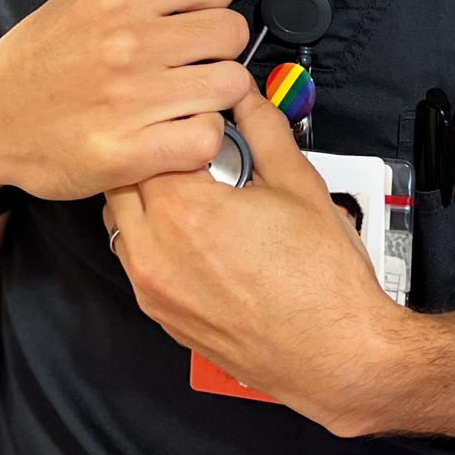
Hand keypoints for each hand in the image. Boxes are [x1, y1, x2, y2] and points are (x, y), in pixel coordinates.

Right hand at [0, 0, 261, 203]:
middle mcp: (126, 43)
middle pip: (231, 32)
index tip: (199, 14)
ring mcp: (128, 100)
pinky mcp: (127, 154)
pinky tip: (174, 130)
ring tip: (183, 95)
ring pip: (229, 85)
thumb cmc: (44, 53)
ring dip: (214, 93)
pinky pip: (207, 138)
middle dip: (218, 45)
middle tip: (190, 59)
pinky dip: (200, 137)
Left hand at [104, 91, 406, 434]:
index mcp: (184, 213)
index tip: (200, 123)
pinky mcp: (161, 316)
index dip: (174, 124)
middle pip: (121, 180)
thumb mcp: (299, 182)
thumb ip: (263, 128)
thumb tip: (245, 98)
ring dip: (145, 198)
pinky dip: (152, 237)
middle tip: (196, 153)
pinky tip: (197, 234)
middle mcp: (156, 255)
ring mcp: (153, 292)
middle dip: (152, 157)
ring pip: (119, 222)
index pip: (148, 142)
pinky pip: (135, 261)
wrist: (335, 355)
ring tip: (197, 192)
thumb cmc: (322, 282)